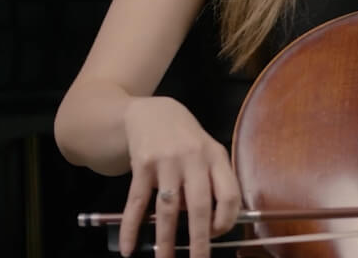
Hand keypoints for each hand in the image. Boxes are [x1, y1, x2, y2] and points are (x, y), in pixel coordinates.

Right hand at [119, 97, 240, 257]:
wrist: (152, 112)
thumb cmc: (186, 139)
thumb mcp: (207, 152)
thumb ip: (213, 181)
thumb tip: (214, 223)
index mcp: (216, 157)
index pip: (229, 193)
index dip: (226, 219)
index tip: (217, 235)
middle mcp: (193, 159)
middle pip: (199, 205)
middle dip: (199, 240)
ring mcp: (166, 162)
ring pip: (167, 208)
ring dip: (165, 240)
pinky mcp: (142, 165)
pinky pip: (136, 202)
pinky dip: (131, 228)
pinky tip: (128, 248)